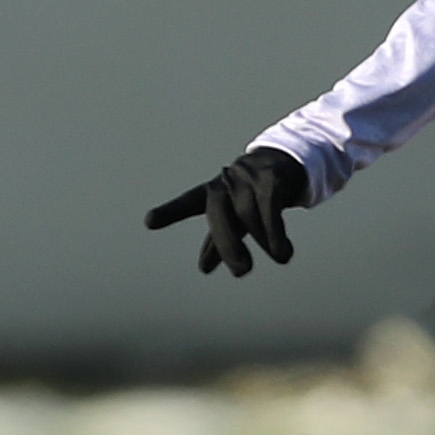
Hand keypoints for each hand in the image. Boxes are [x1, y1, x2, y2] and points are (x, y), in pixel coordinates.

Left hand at [145, 147, 308, 276]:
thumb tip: (203, 268)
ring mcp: (248, 178)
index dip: (170, 212)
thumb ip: (218, 240)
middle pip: (219, 213)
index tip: (149, 222)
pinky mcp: (272, 178)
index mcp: (212, 192)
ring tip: (278, 257)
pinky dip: (275, 231)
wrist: (285, 162)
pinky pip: (270, 207)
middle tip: (241, 272)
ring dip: (263, 239)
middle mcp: (226, 182)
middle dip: (227, 244)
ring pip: (247, 213)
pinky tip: (282, 250)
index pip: (188, 202)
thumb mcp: (234, 216)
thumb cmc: (252, 193)